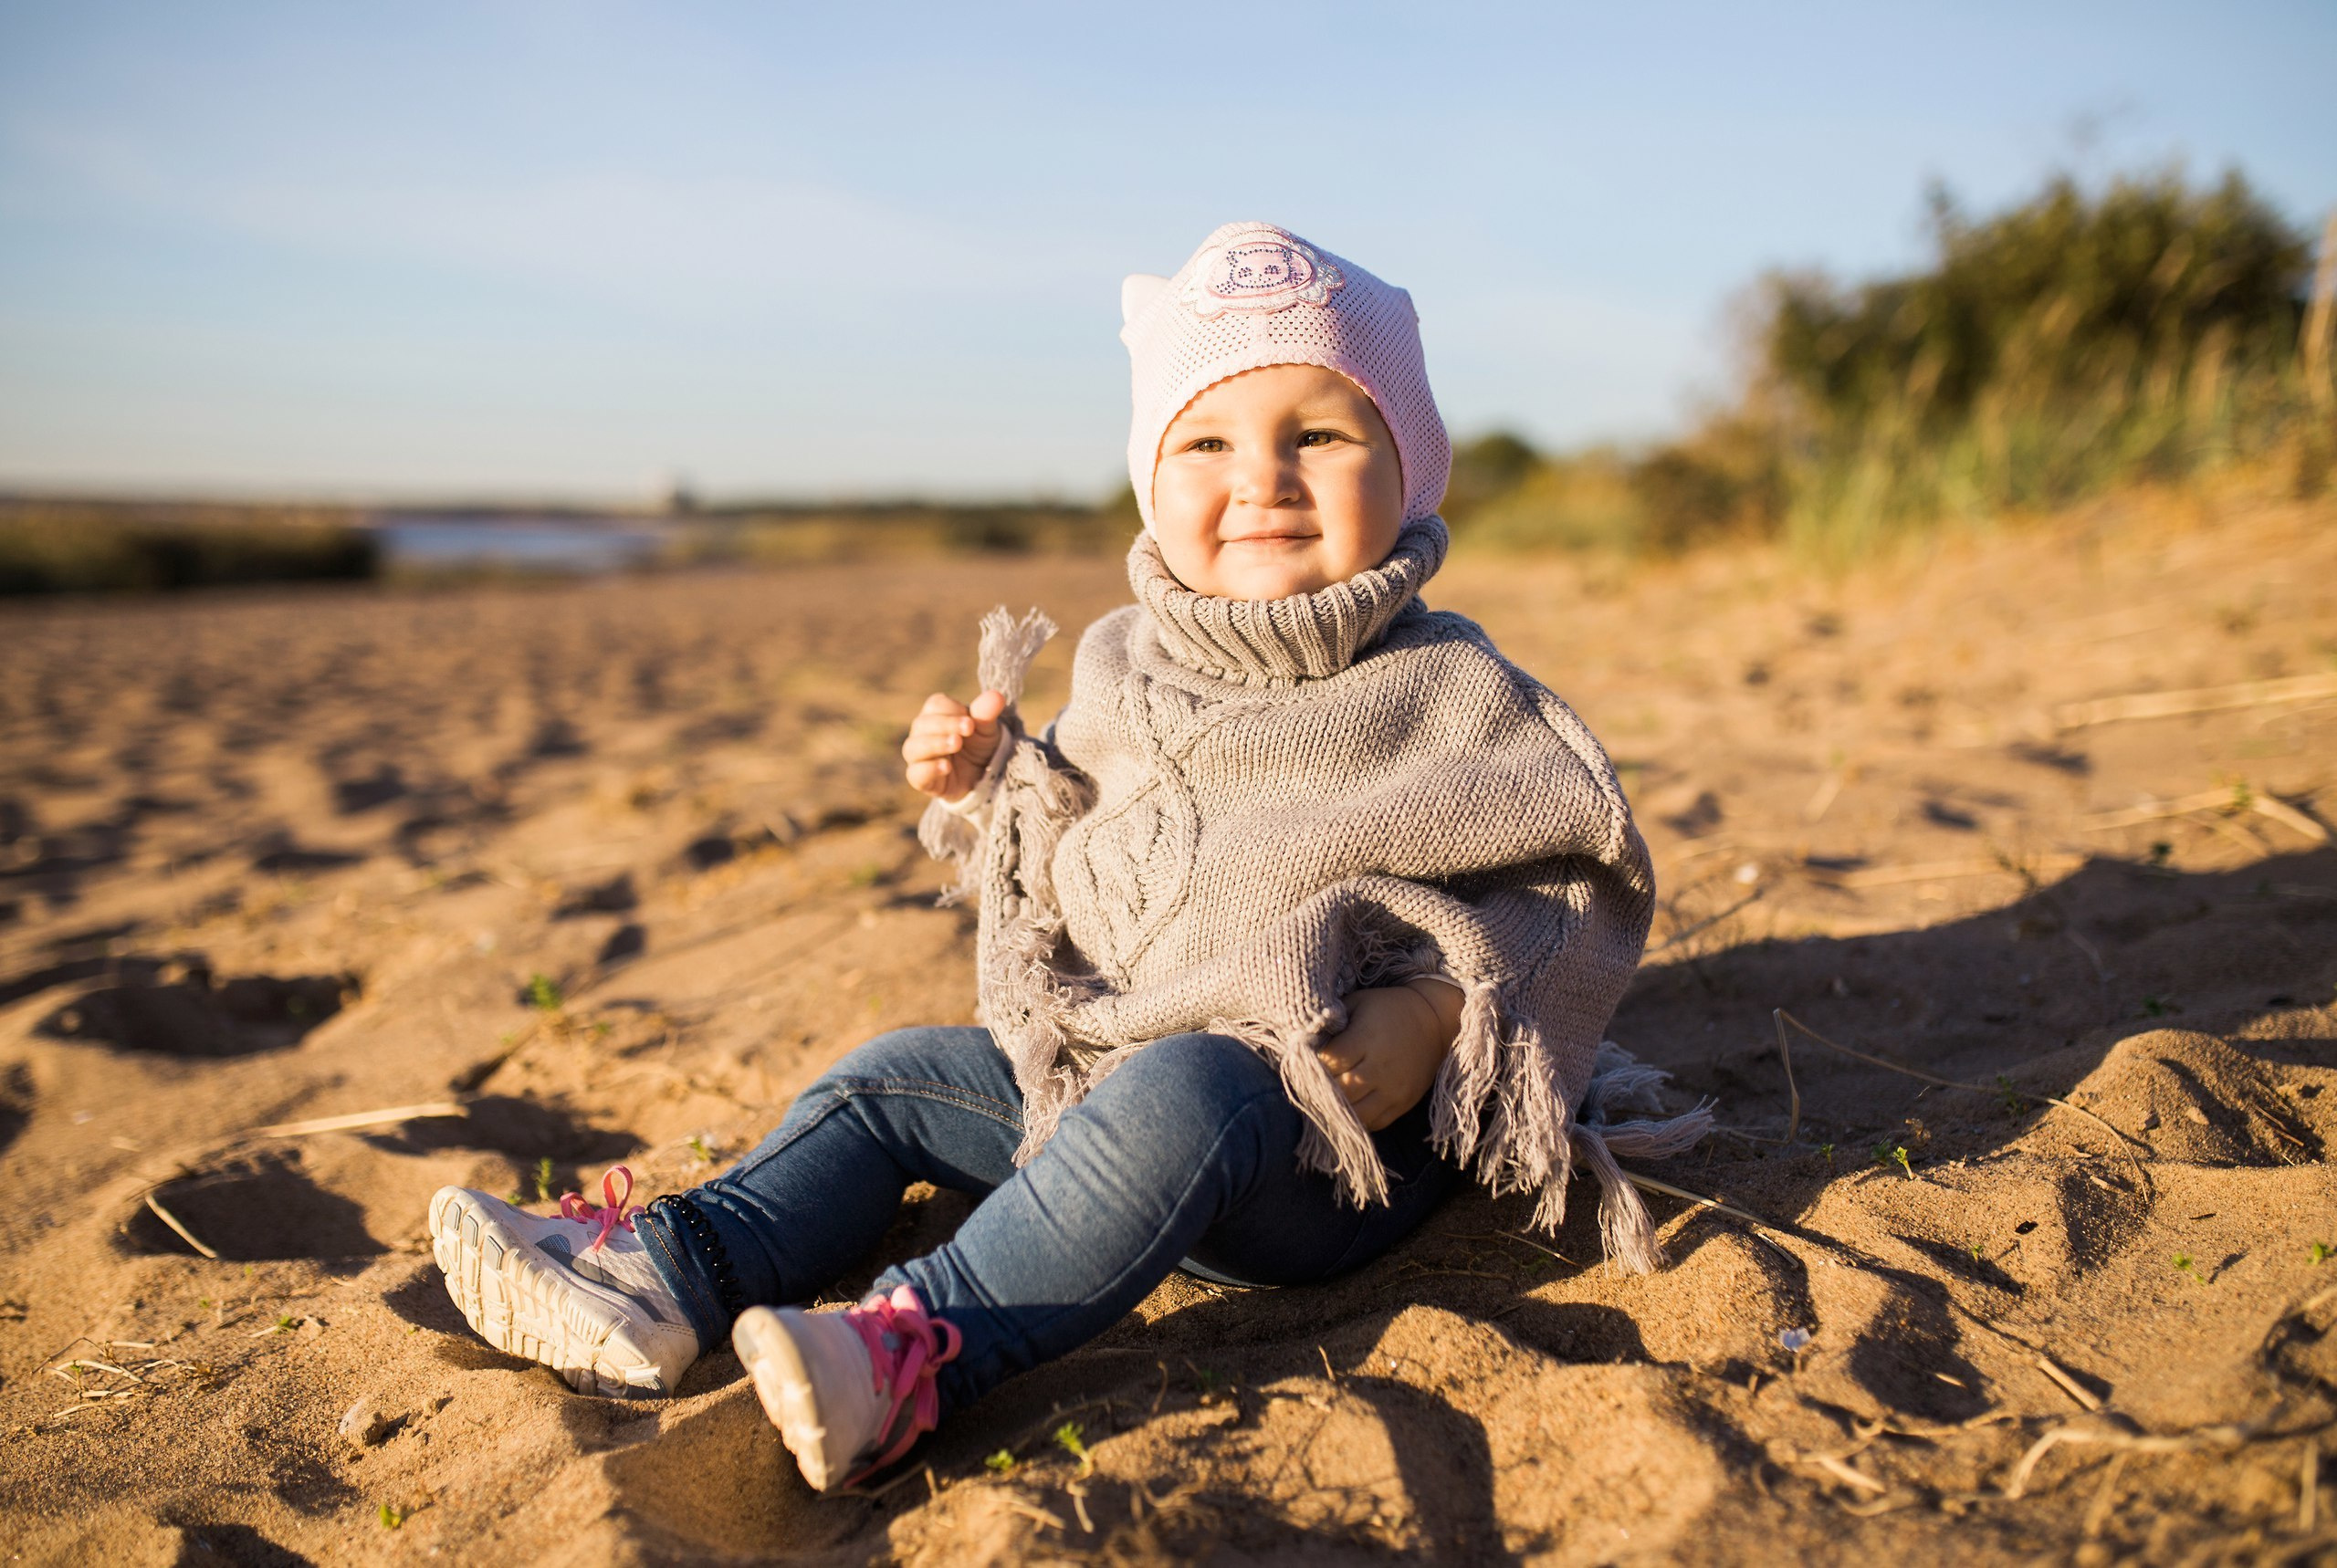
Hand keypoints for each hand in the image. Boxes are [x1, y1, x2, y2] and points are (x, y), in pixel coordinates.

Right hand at [902, 690, 1008, 800]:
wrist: (984, 776)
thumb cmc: (980, 745)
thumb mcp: (987, 729)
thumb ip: (987, 713)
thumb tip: (996, 696)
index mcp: (937, 715)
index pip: (935, 705)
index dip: (952, 710)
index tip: (971, 721)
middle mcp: (922, 734)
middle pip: (921, 724)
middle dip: (945, 725)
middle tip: (968, 729)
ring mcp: (919, 757)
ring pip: (913, 748)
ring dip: (935, 744)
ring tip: (956, 744)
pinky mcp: (922, 779)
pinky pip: (915, 774)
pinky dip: (929, 769)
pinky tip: (946, 767)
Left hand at [1314, 980, 1463, 1131]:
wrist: (1432, 1022)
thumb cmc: (1387, 1009)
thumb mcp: (1358, 1003)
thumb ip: (1331, 1022)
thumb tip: (1303, 1042)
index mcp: (1367, 1039)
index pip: (1329, 1062)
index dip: (1312, 1063)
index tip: (1305, 1060)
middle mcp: (1381, 1068)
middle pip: (1339, 1091)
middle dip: (1321, 1087)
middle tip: (1310, 1082)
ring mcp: (1394, 1090)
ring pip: (1354, 1113)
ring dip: (1336, 1108)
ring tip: (1326, 1098)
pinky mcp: (1403, 1104)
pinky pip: (1373, 1123)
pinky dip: (1356, 1120)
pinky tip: (1346, 1108)